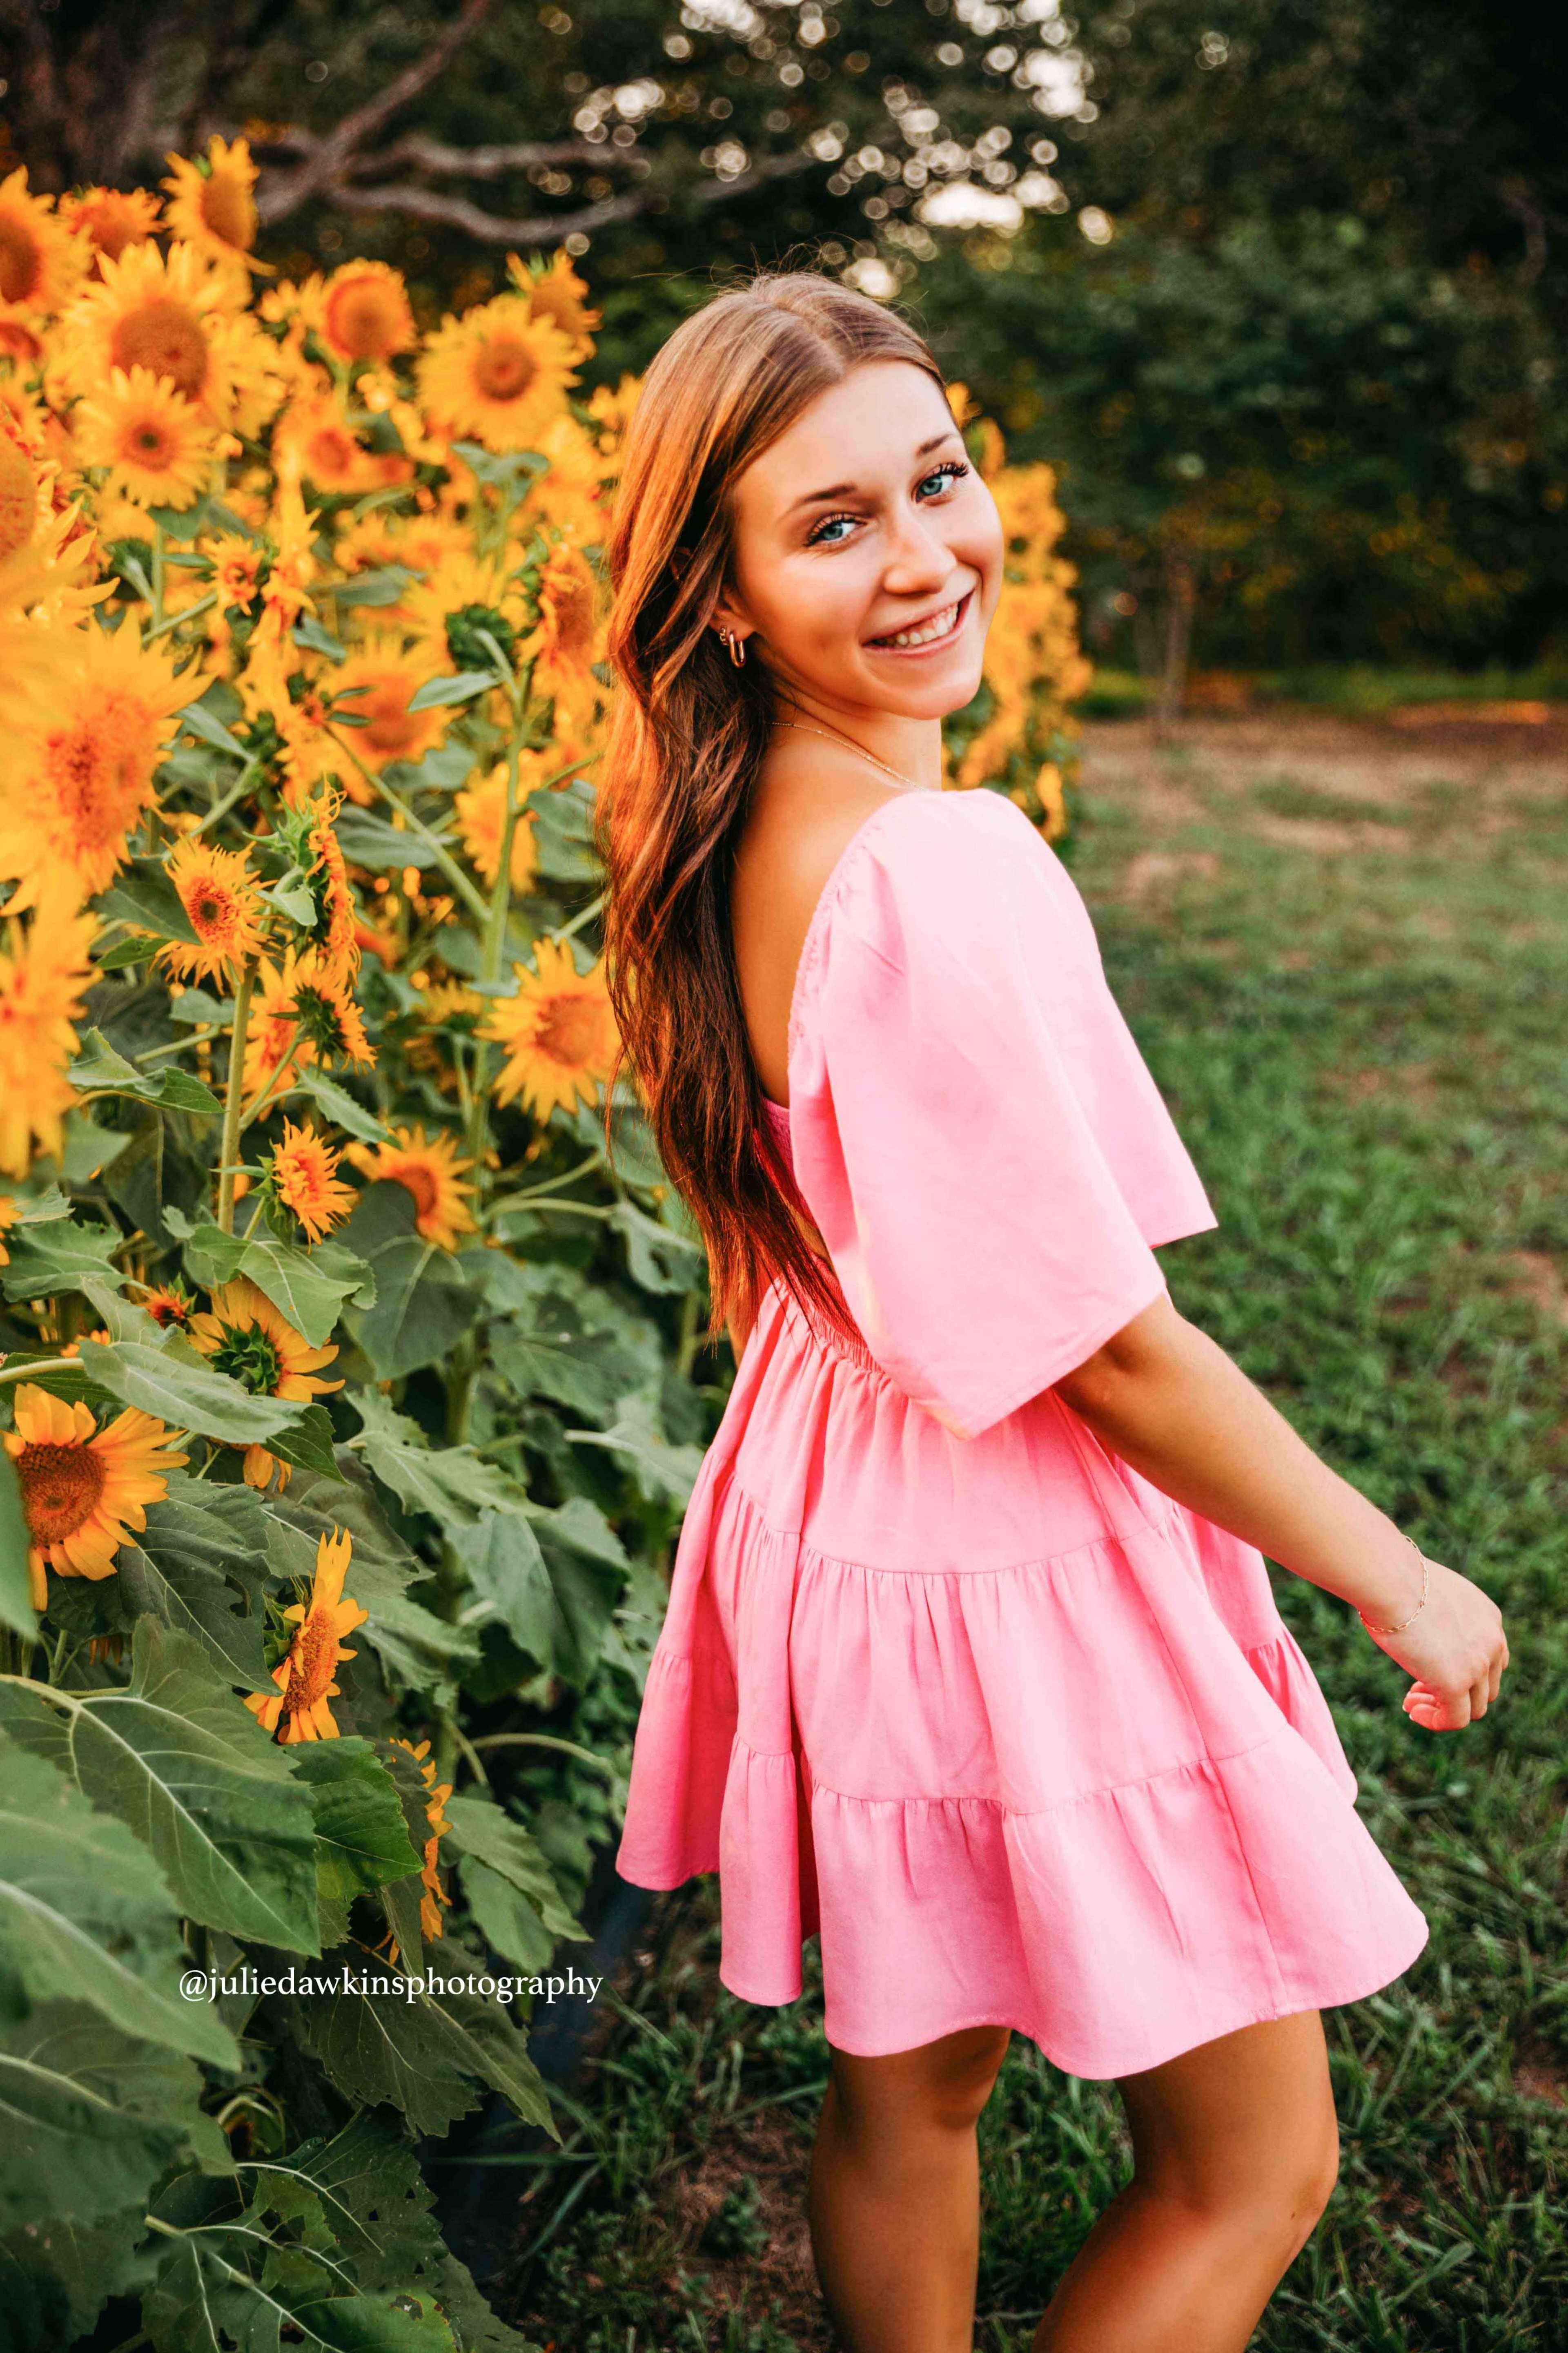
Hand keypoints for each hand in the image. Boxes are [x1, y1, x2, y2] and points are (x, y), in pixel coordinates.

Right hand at [1361, 1557, 1508, 1730]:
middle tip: (1416, 1690)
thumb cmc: (1394, 1580)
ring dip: (1441, 1707)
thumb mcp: (1430, 1596)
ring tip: (1411, 1703)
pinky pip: (1454, 1719)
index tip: (1428, 1670)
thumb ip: (1436, 1616)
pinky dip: (1434, 1720)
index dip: (1462, 1671)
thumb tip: (1416, 1627)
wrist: (1390, 1580)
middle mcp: (1492, 1640)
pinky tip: (1412, 1711)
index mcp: (1488, 1616)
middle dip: (1451, 1691)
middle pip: (1485, 1686)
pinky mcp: (1456, 1683)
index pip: (1489, 1658)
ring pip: (1473, 1707)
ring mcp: (1478, 1664)